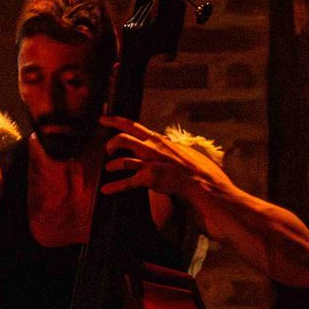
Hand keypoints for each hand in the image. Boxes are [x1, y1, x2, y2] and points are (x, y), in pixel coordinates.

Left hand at [100, 116, 226, 200]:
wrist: (204, 182)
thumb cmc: (196, 167)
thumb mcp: (182, 150)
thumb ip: (170, 146)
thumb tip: (168, 143)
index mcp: (158, 141)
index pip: (134, 126)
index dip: (116, 121)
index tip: (103, 118)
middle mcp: (151, 149)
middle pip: (123, 138)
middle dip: (110, 141)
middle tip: (105, 148)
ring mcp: (150, 163)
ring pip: (122, 160)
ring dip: (112, 165)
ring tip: (108, 167)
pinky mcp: (149, 178)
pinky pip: (127, 182)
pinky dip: (114, 187)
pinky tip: (105, 190)